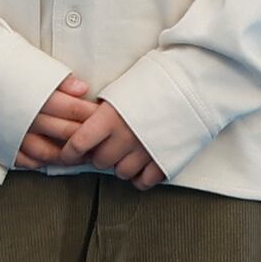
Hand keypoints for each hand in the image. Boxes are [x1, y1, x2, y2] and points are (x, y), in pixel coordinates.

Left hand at [18, 76, 160, 189]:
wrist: (192, 83)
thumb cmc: (157, 80)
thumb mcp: (122, 89)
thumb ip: (104, 111)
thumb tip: (86, 125)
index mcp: (110, 117)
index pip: (78, 144)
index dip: (70, 152)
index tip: (68, 154)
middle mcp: (125, 137)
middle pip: (99, 161)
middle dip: (100, 155)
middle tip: (107, 145)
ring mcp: (145, 151)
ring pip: (121, 173)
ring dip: (121, 165)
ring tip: (128, 152)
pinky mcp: (165, 161)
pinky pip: (143, 181)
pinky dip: (140, 177)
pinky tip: (142, 165)